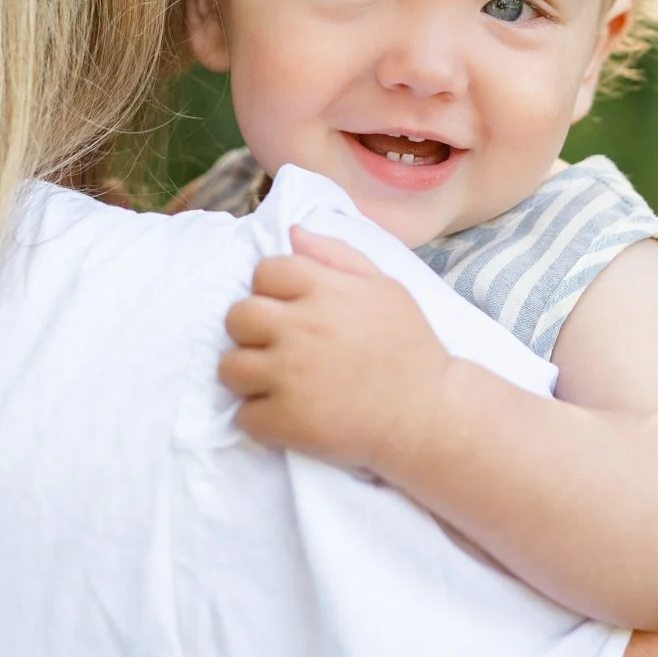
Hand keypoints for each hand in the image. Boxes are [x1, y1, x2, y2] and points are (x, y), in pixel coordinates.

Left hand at [220, 227, 452, 478]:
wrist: (428, 414)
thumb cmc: (410, 347)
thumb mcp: (386, 287)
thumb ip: (337, 255)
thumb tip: (292, 234)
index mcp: (325, 291)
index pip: (264, 271)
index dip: (273, 289)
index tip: (290, 309)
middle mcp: (301, 329)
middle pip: (237, 316)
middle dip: (252, 330)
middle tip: (277, 345)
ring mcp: (290, 376)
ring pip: (229, 367)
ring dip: (248, 374)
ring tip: (275, 382)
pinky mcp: (286, 422)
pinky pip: (243, 415)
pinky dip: (261, 418)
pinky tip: (287, 414)